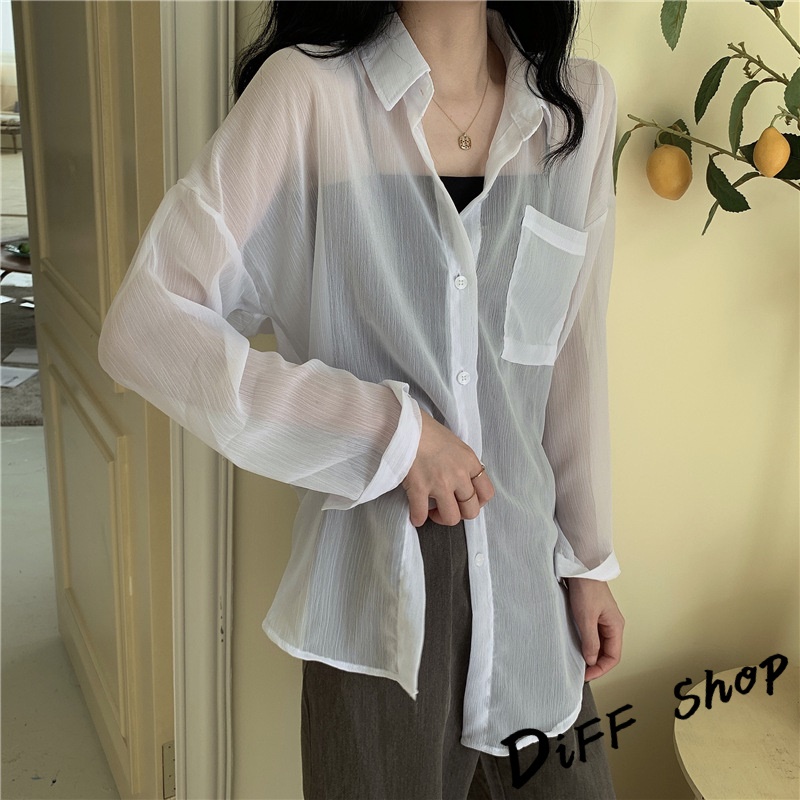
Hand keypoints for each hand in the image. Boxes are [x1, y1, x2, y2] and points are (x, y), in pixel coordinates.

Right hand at [401, 407, 494, 526]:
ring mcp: (440, 483)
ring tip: (431, 511)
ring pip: (451, 518)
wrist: (405, 425)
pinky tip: (415, 515)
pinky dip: (418, 519)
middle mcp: (459, 475)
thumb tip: (462, 481)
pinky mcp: (419, 488)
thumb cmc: (427, 431)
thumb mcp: (456, 445)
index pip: (487, 493)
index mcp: (470, 462)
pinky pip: (421, 515)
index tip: (466, 502)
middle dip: (460, 514)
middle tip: (447, 507)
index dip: (478, 503)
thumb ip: (463, 464)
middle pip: (471, 510)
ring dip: (441, 518)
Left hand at [565, 578, 623, 680]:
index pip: (613, 657)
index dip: (601, 669)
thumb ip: (590, 641)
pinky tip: (577, 646)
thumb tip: (591, 660)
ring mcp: (603, 619)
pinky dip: (586, 644)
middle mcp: (612, 624)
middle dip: (596, 664)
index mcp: (616, 626)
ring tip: (578, 662)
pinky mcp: (593, 614)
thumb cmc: (586, 588)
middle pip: (608, 652)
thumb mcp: (586, 618)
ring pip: (600, 644)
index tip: (586, 675)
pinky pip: (593, 635)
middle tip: (580, 672)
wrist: (580, 567)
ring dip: (591, 654)